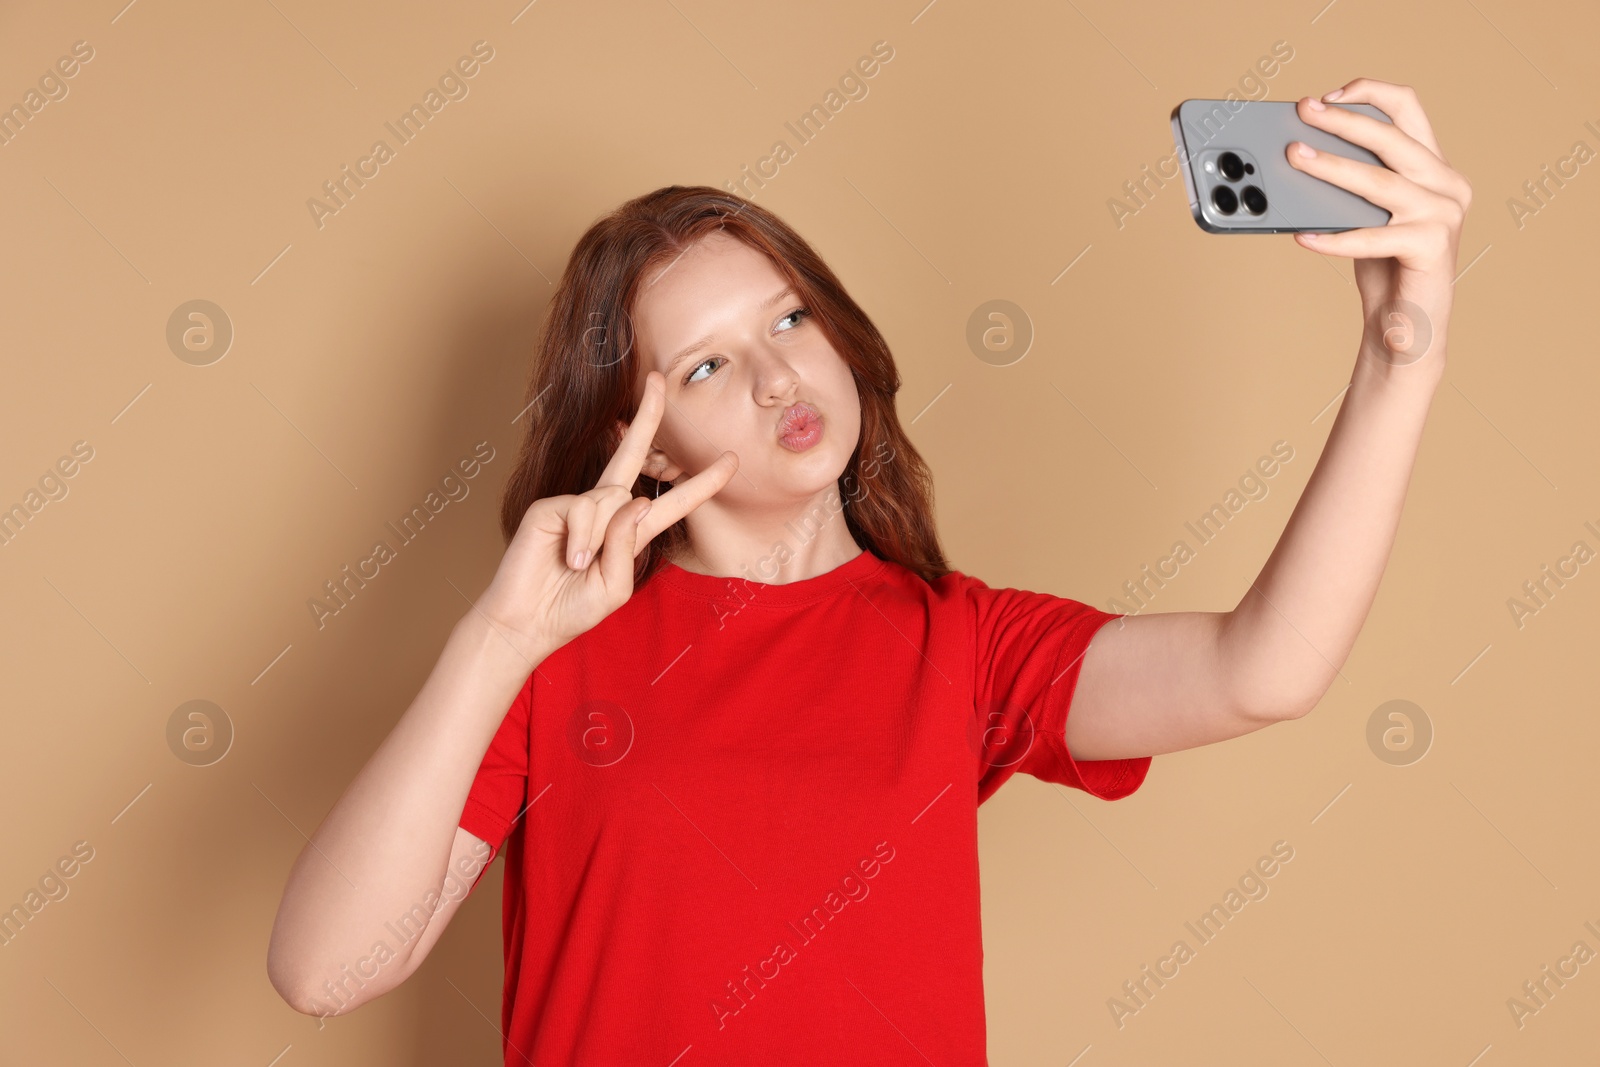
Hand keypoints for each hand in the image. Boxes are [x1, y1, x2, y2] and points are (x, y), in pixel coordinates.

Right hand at [475, 370, 738, 654]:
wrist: (526, 623)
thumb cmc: (572, 609)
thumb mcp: (615, 588)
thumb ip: (628, 547)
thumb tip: (634, 498)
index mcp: (629, 531)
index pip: (671, 502)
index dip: (701, 483)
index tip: (731, 461)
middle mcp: (606, 511)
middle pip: (632, 456)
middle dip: (647, 417)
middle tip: (659, 380)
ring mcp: (577, 505)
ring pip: (611, 498)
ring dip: (600, 539)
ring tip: (579, 567)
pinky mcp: (550, 506)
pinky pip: (584, 508)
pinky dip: (583, 537)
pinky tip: (570, 558)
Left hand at [1286, 78, 1471, 370]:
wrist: (1407, 323)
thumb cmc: (1384, 266)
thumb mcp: (1367, 214)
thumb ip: (1352, 182)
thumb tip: (1299, 153)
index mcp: (1434, 166)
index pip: (1408, 110)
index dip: (1369, 94)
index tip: (1328, 96)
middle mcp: (1447, 183)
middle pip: (1391, 139)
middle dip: (1342, 122)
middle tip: (1302, 113)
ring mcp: (1444, 213)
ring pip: (1378, 182)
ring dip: (1331, 167)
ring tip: (1294, 158)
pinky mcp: (1433, 246)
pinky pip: (1372, 237)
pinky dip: (1333, 238)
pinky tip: (1302, 236)